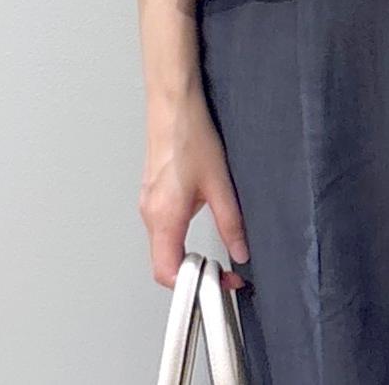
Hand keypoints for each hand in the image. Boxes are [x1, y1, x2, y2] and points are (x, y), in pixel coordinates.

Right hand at [139, 89, 249, 289]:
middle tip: (221, 274)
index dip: (193, 284)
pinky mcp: (151, 194)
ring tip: (211, 256)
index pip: (168, 273)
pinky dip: (178, 239)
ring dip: (184, 257)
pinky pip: (161, 228)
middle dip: (191, 275)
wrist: (172, 104)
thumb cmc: (191, 134)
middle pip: (163, 264)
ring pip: (161, 247)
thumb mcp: (219, 183)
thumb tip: (240, 251)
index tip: (219, 283)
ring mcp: (147, 204)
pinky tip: (197, 227)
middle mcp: (150, 214)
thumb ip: (230, 222)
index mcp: (165, 216)